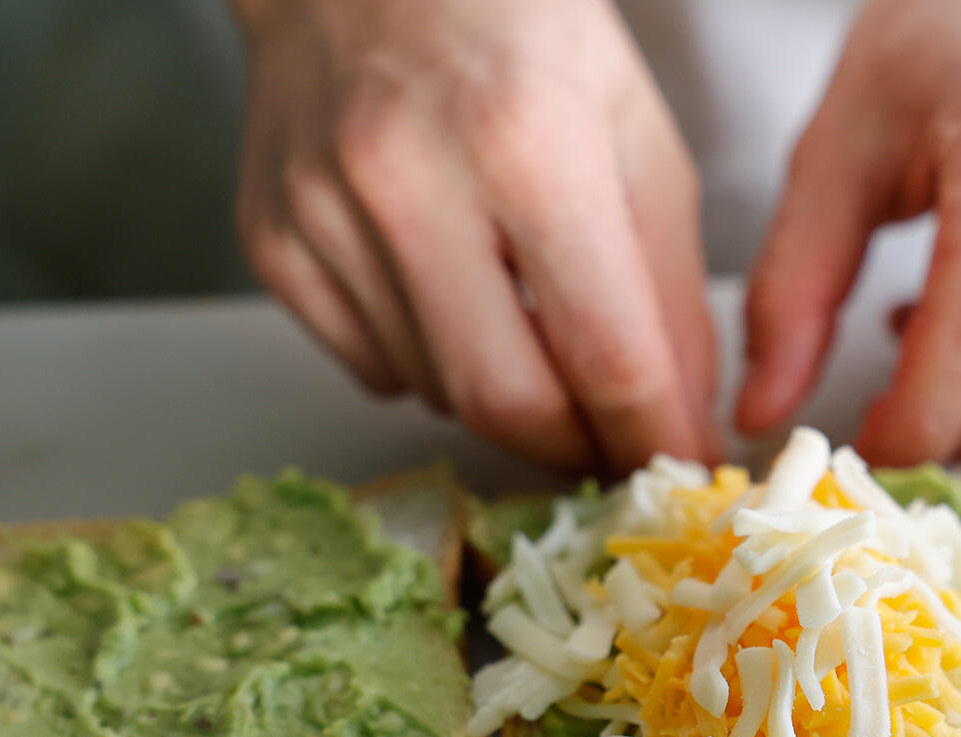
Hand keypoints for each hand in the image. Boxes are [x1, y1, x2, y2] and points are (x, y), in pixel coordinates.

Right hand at [230, 0, 716, 472]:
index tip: (687, 469)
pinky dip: (431, 365)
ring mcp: (323, 215)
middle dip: (576, 448)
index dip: (657, 439)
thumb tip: (684, 418)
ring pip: (439, 394)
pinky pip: (373, 367)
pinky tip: (450, 294)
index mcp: (526, 143)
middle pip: (507, 404)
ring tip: (529, 325)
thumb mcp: (637, 134)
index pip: (607, 355)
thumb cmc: (519, 27)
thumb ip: (670, 290)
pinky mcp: (273, 240)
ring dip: (505, 396)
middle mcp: (408, 182)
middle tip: (613, 445)